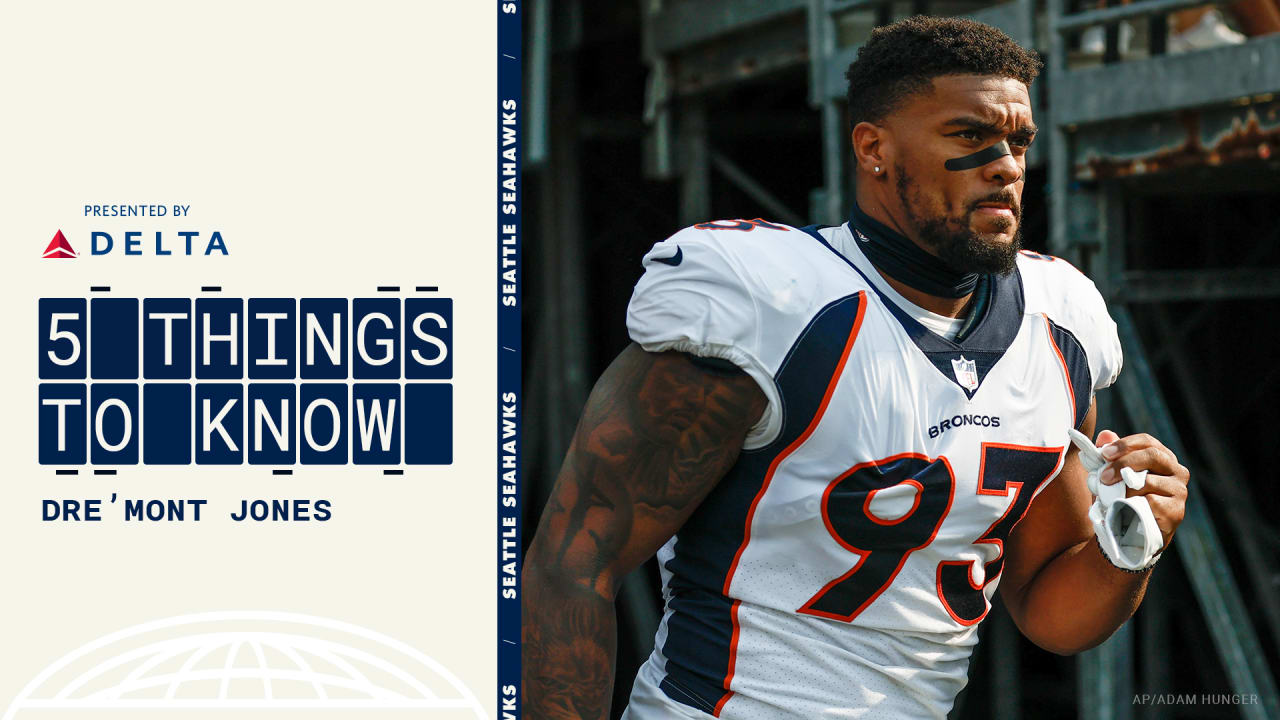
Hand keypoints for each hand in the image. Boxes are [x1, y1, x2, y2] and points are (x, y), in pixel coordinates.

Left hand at [1095, 430, 1190, 549]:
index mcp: (1162, 458)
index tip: (1104, 453)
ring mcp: (1179, 491)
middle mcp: (1177, 471)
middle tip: (1104, 476)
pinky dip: (1134, 506)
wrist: (1130, 533)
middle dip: (1124, 463)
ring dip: (1125, 490)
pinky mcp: (1176, 511)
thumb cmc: (1122, 498)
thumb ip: (1109, 455)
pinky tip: (1128, 511)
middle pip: (1152, 456)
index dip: (1125, 444)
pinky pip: (1150, 502)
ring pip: (1149, 481)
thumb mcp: (1112, 476)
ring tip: (1113, 499)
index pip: (1148, 442)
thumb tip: (1105, 435)